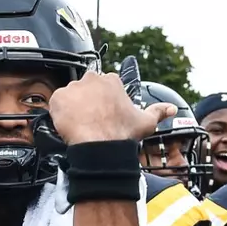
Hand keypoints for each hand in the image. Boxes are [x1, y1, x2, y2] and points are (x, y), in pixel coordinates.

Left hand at [48, 72, 176, 145]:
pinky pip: (56, 104)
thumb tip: (170, 109)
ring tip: (79, 124)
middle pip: (85, 89)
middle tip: (90, 119)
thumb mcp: (146, 122)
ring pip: (70, 96)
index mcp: (112, 81)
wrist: (100, 146)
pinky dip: (59, 113)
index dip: (102, 101)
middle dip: (86, 102)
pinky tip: (68, 125)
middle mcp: (92, 79)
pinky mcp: (58, 98)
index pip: (104, 86)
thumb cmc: (121, 133)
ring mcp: (74, 88)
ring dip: (73, 107)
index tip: (102, 112)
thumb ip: (158, 112)